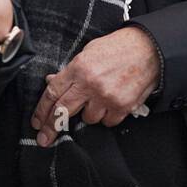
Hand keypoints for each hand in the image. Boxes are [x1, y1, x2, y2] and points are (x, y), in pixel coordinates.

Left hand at [30, 26, 160, 146]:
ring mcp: (106, 97)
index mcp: (79, 68)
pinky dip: (107, 115)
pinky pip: (107, 121)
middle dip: (51, 127)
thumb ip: (70, 70)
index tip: (37, 122)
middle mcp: (90, 84)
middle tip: (44, 138)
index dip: (42, 110)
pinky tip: (112, 102)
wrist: (149, 49)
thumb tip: (52, 82)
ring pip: (88, 118)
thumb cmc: (118, 48)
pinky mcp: (122, 107)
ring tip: (99, 98)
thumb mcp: (88, 52)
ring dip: (89, 113)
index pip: (53, 93)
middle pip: (63, 111)